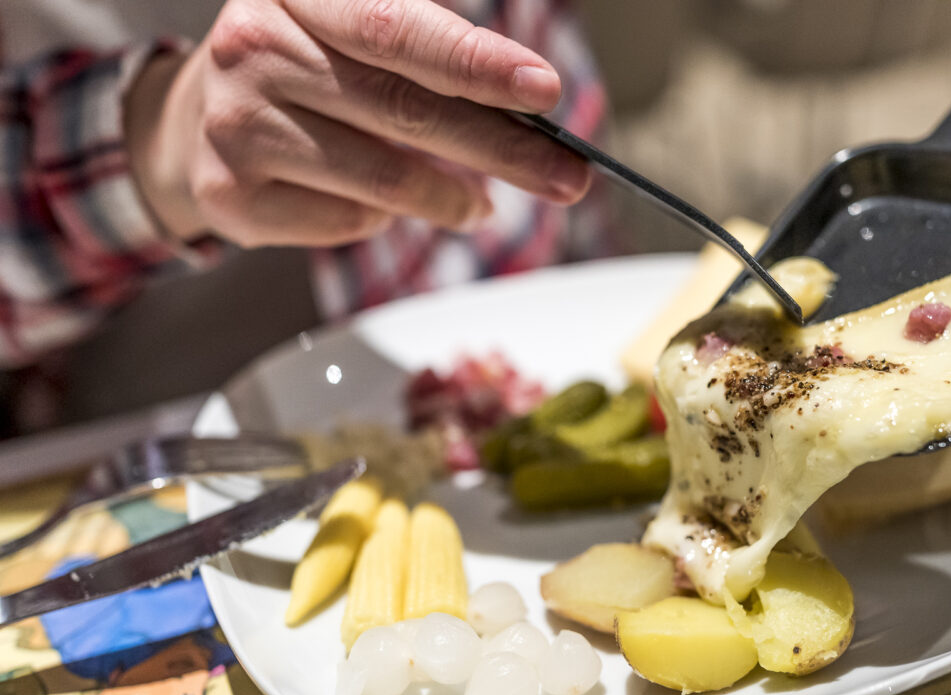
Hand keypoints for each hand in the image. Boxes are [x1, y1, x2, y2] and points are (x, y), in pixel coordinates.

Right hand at [125, 0, 591, 247]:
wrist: (194, 123)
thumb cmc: (305, 71)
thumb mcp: (349, 33)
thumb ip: (427, 55)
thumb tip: (530, 107)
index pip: (396, 27)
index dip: (476, 62)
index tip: (545, 91)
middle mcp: (255, 47)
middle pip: (406, 111)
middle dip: (503, 150)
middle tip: (567, 177)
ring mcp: (236, 123)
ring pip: (384, 180)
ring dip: (450, 199)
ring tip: (479, 205)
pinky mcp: (233, 193)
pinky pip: (349, 221)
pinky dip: (385, 221)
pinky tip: (384, 207)